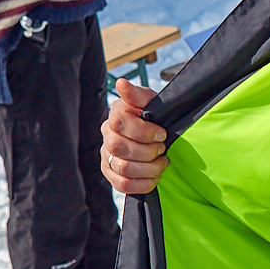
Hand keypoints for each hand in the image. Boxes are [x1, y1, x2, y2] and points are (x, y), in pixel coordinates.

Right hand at [100, 79, 170, 194]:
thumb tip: (122, 84)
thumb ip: (139, 95)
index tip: (162, 134)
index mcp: (117, 114)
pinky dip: (143, 183)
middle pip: (119, 148)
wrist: (161, 138)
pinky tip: (155, 176)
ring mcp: (107, 155)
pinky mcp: (111, 173)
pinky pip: (123, 184)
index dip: (144, 131)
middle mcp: (107, 134)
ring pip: (123, 168)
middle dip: (148, 152)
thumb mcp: (153, 102)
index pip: (120, 123)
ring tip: (161, 163)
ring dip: (149, 168)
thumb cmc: (157, 118)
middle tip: (162, 149)